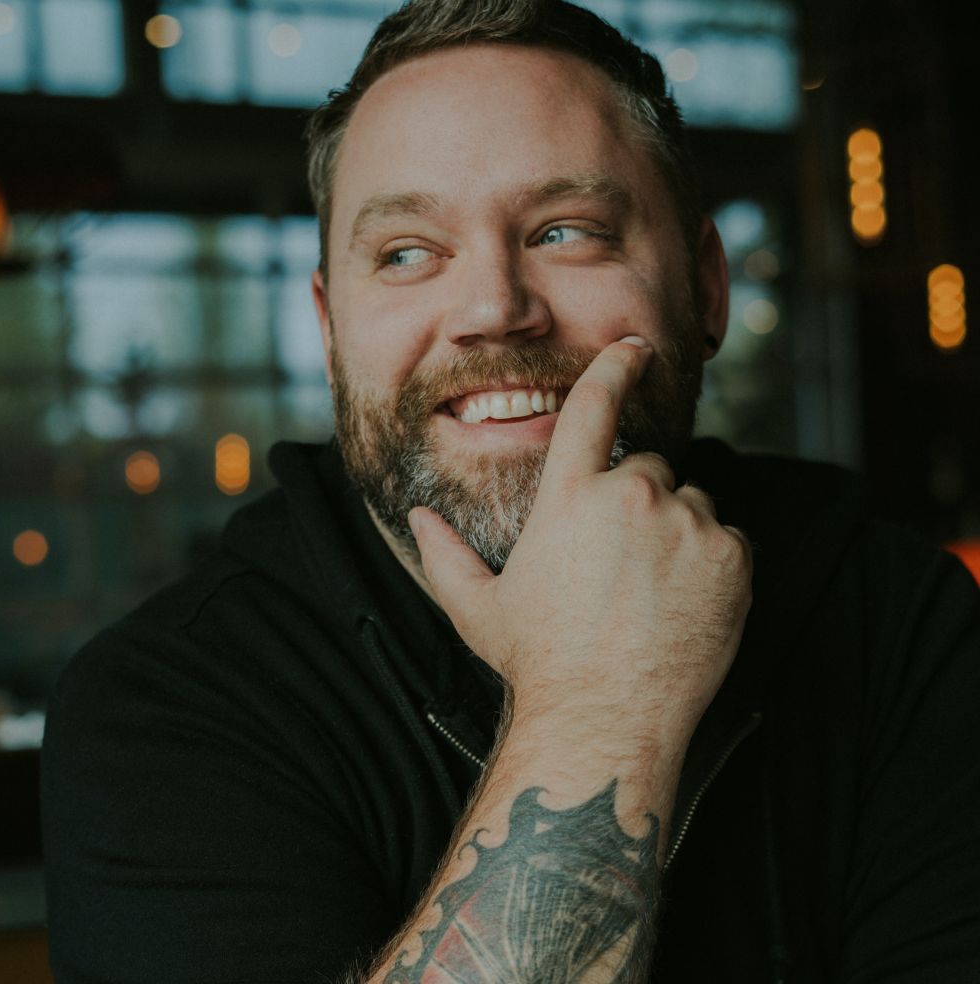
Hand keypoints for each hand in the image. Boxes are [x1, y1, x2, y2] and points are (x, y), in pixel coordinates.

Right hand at [410, 337, 751, 753]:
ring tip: (649, 592)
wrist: (606, 720)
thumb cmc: (539, 663)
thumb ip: (444, 555)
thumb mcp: (479, 608)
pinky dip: (710, 561)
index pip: (594, 406)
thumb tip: (415, 516)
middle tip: (619, 566)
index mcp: (569, 497)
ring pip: (689, 502)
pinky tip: (682, 604)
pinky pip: (725, 538)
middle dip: (636, 503)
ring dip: (674, 531)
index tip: (635, 347)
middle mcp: (630, 496)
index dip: (614, 368)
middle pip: (647, 469)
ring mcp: (686, 525)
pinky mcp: (730, 557)